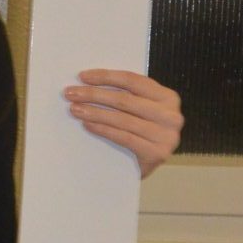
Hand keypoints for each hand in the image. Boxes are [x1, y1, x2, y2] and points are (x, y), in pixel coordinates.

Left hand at [64, 71, 182, 178]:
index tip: (82, 76)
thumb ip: (126, 95)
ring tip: (75, 109)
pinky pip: (124, 137)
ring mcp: (166, 136)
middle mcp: (171, 115)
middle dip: (94, 95)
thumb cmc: (141, 133)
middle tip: (71, 93)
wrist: (148, 166)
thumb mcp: (140, 110)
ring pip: (122, 119)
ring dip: (95, 112)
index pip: (132, 80)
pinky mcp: (157, 153)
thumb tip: (89, 82)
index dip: (106, 77)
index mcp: (168, 97)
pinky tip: (87, 125)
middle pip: (125, 99)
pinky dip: (103, 130)